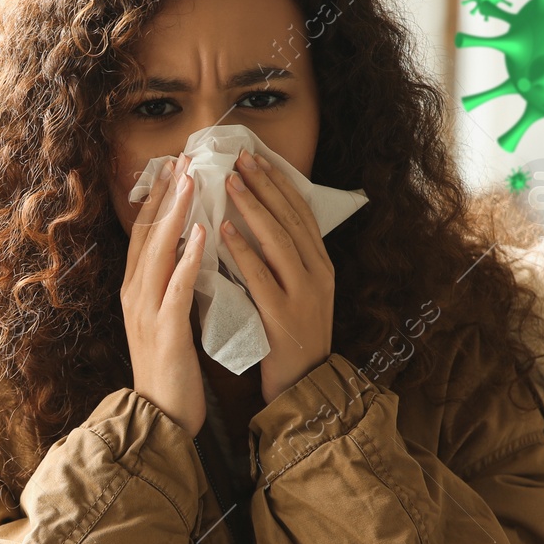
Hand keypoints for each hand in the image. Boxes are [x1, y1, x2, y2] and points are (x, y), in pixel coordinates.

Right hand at [122, 153, 207, 436]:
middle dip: (163, 194)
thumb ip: (172, 288)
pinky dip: (188, 257)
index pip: (144, 236)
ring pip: (157, 252)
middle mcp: (135, 295)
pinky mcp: (164, 331)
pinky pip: (176, 286)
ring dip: (175, 213)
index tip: (173, 168)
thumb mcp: (167, 322)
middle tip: (181, 157)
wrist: (161, 418)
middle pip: (146, 234)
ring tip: (192, 180)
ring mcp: (146, 312)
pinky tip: (204, 232)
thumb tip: (188, 253)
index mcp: (136, 292)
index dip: (156, 200)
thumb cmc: (170, 372)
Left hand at [220, 150, 335, 403]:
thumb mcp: (295, 291)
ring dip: (253, 208)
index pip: (300, 212)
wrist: (304, 385)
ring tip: (229, 183)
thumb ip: (282, 260)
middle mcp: (318, 273)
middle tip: (239, 158)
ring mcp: (303, 294)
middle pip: (291, 219)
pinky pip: (261, 277)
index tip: (255, 157)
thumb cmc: (290, 336)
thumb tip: (256, 220)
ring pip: (279, 241)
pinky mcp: (283, 316)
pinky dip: (243, 252)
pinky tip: (223, 232)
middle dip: (265, 185)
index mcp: (320, 264)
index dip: (278, 183)